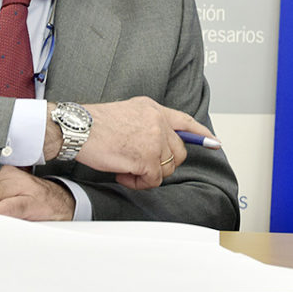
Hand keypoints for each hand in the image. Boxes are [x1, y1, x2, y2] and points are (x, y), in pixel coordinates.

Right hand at [45, 96, 214, 189]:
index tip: (214, 142)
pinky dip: (138, 182)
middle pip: (178, 152)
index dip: (201, 134)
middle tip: (141, 165)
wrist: (78, 128)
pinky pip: (152, 180)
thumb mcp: (129, 112)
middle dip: (163, 164)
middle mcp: (158, 122)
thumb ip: (149, 123)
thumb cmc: (95, 124)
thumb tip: (159, 143)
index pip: (186, 121)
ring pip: (166, 169)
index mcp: (154, 109)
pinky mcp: (147, 158)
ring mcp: (155, 140)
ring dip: (147, 174)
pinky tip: (122, 173)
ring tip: (127, 168)